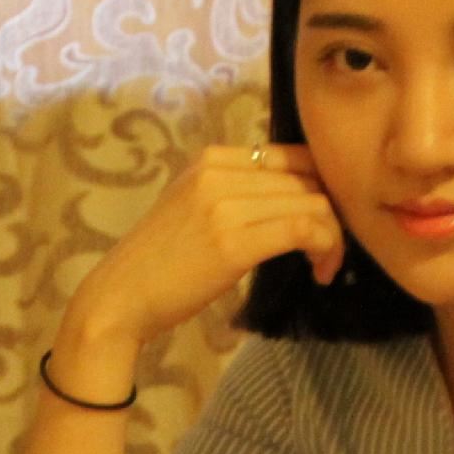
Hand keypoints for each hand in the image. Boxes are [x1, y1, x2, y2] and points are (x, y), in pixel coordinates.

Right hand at [66, 144, 344, 345]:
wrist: (119, 297)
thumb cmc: (159, 263)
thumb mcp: (193, 207)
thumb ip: (235, 192)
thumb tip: (295, 196)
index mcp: (211, 158)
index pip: (293, 155)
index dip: (323, 186)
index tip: (324, 220)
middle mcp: (218, 171)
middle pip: (308, 179)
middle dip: (332, 215)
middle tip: (329, 251)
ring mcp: (224, 204)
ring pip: (313, 203)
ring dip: (333, 237)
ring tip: (325, 265)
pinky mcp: (233, 241)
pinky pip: (304, 230)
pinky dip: (325, 249)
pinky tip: (320, 271)